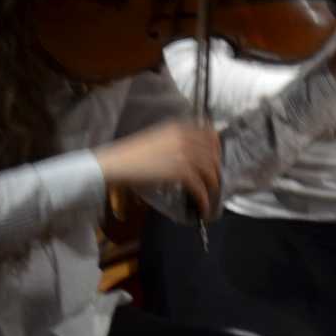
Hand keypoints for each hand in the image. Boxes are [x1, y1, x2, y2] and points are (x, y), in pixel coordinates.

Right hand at [94, 119, 221, 217]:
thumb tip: (190, 153)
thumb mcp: (157, 138)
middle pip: (213, 154)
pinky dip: (204, 199)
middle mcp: (186, 138)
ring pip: (210, 171)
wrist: (118, 162)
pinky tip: (203, 207)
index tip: (217, 157)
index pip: (210, 134)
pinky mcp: (181, 172)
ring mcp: (185, 155)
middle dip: (216, 169)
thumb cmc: (132, 153)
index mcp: (180, 128)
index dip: (217, 147)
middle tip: (215, 179)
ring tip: (211, 195)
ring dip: (213, 186)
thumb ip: (176, 141)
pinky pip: (200, 187)